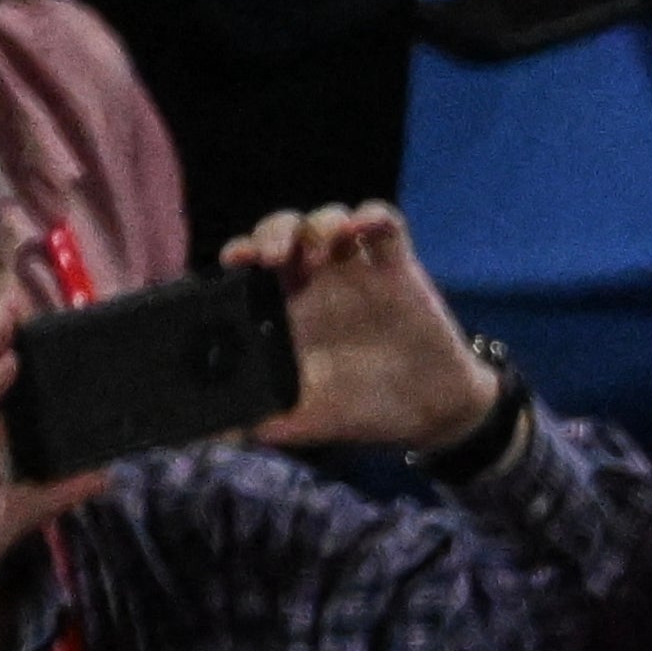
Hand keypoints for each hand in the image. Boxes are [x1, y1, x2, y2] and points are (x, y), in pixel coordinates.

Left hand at [225, 207, 503, 458]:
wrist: (432, 416)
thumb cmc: (367, 412)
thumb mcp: (310, 419)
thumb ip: (267, 419)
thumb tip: (219, 434)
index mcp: (291, 309)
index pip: (255, 265)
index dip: (241, 252)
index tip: (235, 261)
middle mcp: (320, 283)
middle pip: (286, 231)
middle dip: (273, 231)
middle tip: (273, 254)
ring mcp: (360, 272)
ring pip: (330, 220)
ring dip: (319, 225)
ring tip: (321, 252)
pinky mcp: (399, 269)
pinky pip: (385, 224)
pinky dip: (372, 216)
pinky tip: (363, 227)